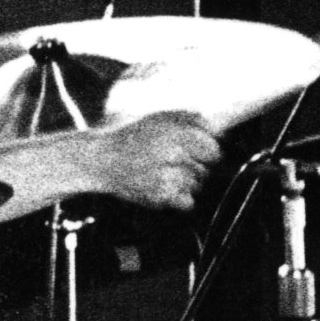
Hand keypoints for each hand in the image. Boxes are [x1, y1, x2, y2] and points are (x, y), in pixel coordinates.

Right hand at [83, 113, 219, 212]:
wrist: (101, 159)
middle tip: (174, 164)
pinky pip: (188, 202)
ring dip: (186, 183)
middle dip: (196, 168)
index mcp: (176, 132)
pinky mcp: (160, 196)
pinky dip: (180, 198)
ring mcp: (167, 175)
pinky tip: (164, 187)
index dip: (209, 153)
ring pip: (197, 186)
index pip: (214, 150)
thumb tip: (218, 130)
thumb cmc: (133, 137)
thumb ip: (191, 120)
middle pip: (207, 170)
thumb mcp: (160, 118)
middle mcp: (173, 152)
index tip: (200, 155)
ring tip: (164, 174)